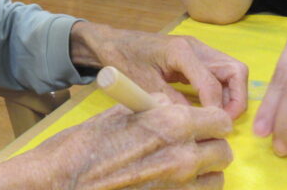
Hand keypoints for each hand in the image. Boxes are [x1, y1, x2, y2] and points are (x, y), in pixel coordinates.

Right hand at [0, 98, 232, 188]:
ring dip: (204, 171)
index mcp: (172, 124)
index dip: (212, 120)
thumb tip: (172, 105)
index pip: (221, 120)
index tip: (203, 122)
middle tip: (192, 144)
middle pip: (224, 152)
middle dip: (211, 146)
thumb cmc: (85, 145)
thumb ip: (155, 108)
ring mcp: (179, 188)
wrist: (63, 182)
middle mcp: (183, 157)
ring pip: (216, 179)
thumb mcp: (122, 113)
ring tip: (181, 166)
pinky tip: (169, 183)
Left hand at [71, 22, 247, 118]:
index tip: (212, 126)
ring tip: (218, 118)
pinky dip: (222, 90)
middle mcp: (196, 47)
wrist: (112, 43)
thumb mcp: (143, 85)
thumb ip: (169, 102)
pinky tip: (210, 108)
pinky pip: (219, 73)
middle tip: (223, 121)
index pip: (213, 81)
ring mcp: (198, 50)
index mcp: (181, 51)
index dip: (217, 107)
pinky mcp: (195, 57)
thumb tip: (193, 121)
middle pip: (235, 70)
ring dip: (232, 95)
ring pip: (231, 71)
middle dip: (237, 98)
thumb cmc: (123, 60)